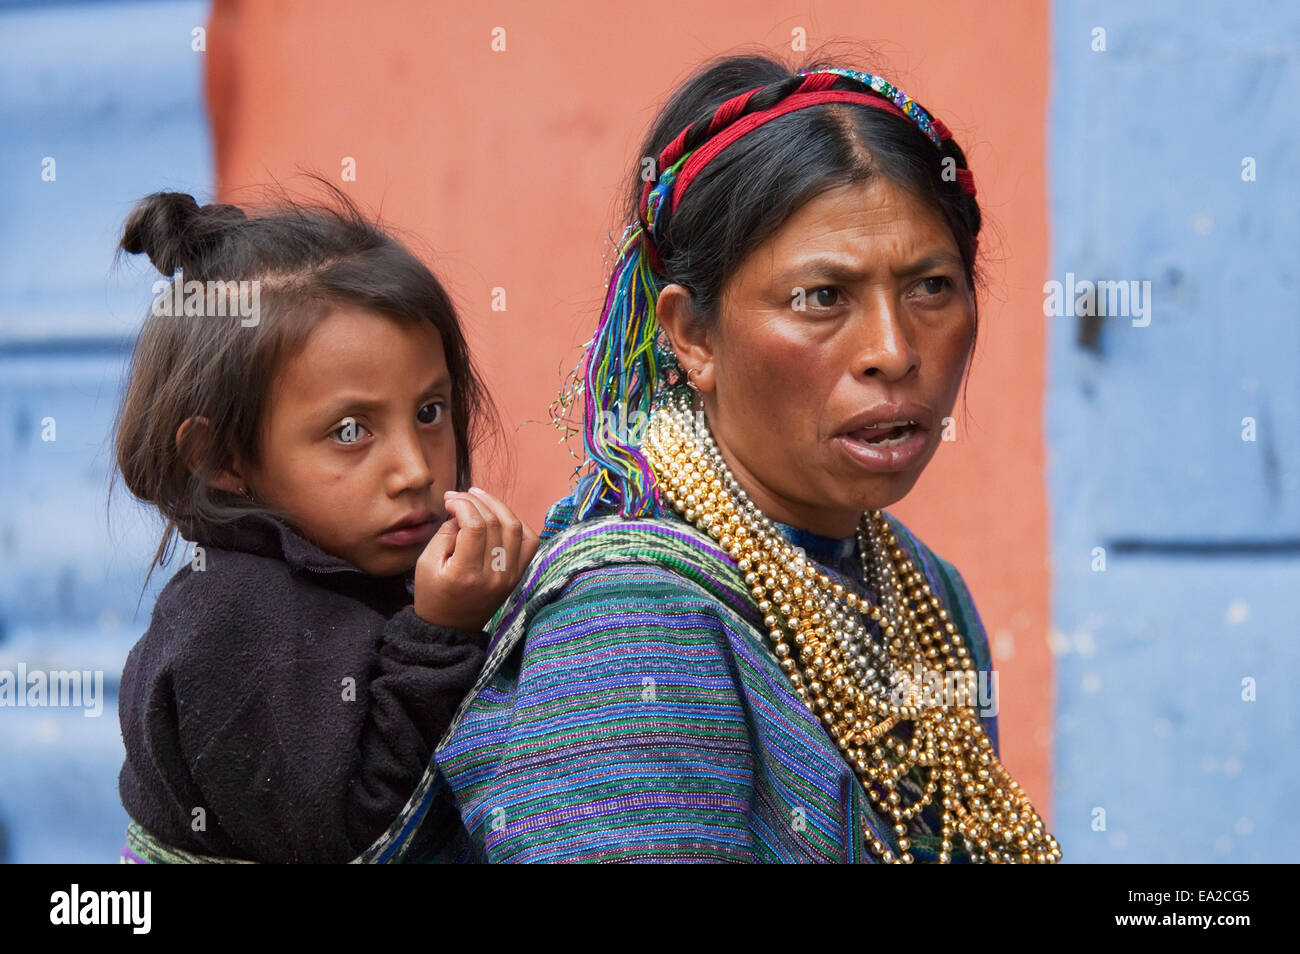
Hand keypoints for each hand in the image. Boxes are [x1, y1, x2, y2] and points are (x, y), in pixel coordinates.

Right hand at [412, 487, 540, 630]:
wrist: (450, 627)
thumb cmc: (433, 593)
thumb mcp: (426, 562)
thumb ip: (445, 533)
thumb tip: (462, 510)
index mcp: (466, 573)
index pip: (475, 526)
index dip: (463, 505)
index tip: (449, 500)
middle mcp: (494, 575)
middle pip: (496, 523)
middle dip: (477, 501)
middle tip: (461, 495)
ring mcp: (510, 575)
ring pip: (516, 528)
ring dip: (499, 506)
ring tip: (480, 497)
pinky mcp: (518, 575)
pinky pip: (530, 542)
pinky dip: (518, 524)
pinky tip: (500, 517)